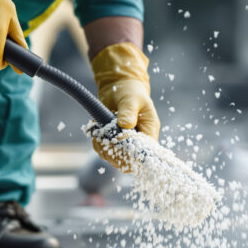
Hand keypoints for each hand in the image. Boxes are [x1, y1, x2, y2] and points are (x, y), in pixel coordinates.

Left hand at [91, 42, 159, 169]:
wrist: (118, 86)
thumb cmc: (130, 91)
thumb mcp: (132, 99)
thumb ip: (129, 112)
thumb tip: (125, 125)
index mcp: (149, 131)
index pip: (145, 152)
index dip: (134, 155)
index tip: (120, 145)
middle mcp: (138, 141)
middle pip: (130, 161)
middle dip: (116, 153)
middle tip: (107, 139)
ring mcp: (125, 143)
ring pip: (115, 159)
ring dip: (105, 149)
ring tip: (101, 134)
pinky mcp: (113, 142)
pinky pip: (105, 152)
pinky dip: (99, 145)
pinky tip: (98, 134)